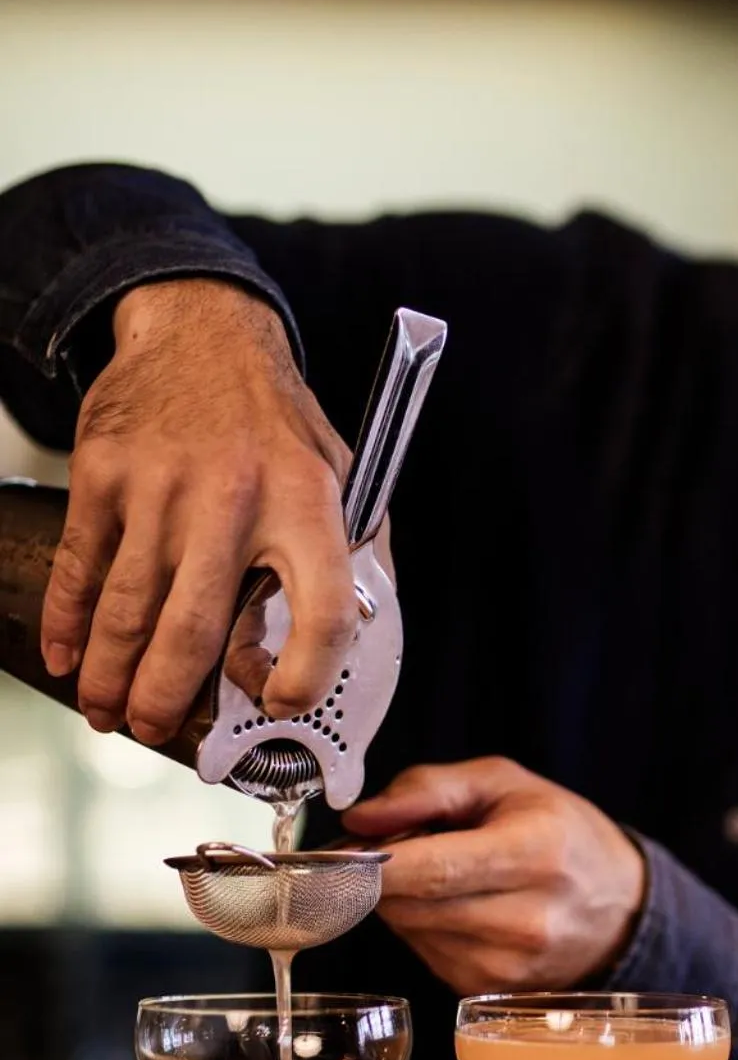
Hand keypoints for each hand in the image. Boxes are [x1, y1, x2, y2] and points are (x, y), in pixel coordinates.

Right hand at [43, 279, 356, 743]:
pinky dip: (69, 622)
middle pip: (197, 629)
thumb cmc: (271, 414)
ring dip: (113, 675)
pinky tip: (68, 655)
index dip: (308, 672)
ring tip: (109, 711)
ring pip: (130, 610)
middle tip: (158, 729)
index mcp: (308, 503)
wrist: (201, 330)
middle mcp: (236, 498)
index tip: (284, 701)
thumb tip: (346, 639)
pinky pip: (82, 567)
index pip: (325, 608)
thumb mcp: (340, 470)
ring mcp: (163, 487)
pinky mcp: (105, 475)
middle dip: (169, 698)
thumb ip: (346, 551)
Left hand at [342, 758, 647, 995]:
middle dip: (380, 874)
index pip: (429, 869)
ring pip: (408, 929)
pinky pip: (422, 952)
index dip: (371, 861)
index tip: (341, 848)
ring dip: (402, 899)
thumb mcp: (504, 784)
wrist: (619, 908)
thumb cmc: (561, 835)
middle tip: (393, 844)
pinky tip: (455, 905)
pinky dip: (422, 925)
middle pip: (409, 903)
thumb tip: (360, 821)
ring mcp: (507, 966)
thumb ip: (427, 789)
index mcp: (535, 853)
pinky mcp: (486, 992)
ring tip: (440, 872)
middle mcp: (525, 920)